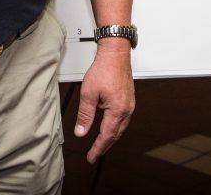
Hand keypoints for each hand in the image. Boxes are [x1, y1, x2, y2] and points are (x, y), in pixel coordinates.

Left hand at [74, 41, 134, 163]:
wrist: (115, 53)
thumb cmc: (104, 69)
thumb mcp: (88, 93)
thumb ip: (85, 115)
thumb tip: (81, 132)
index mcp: (117, 110)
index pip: (106, 136)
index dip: (98, 148)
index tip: (91, 157)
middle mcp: (127, 109)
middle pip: (115, 134)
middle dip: (104, 145)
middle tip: (94, 153)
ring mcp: (129, 104)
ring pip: (120, 127)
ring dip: (110, 136)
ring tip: (100, 143)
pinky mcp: (128, 98)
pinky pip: (123, 118)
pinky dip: (114, 126)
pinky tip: (109, 125)